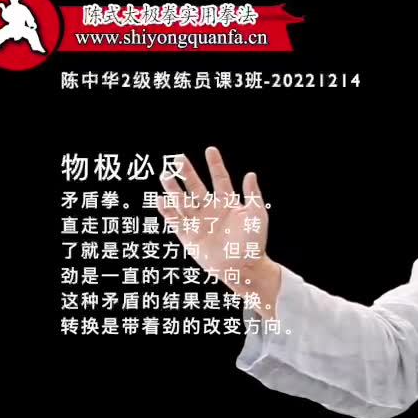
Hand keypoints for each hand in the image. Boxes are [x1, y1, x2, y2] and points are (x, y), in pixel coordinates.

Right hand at [157, 146, 279, 314]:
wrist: (244, 267)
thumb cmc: (254, 242)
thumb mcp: (257, 216)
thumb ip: (252, 195)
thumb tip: (250, 174)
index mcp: (228, 203)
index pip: (219, 179)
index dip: (215, 164)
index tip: (210, 150)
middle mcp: (211, 209)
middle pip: (196, 186)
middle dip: (187, 173)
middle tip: (178, 159)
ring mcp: (198, 221)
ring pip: (182, 201)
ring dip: (173, 189)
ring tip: (166, 176)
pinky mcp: (188, 235)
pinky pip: (175, 221)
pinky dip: (167, 211)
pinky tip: (160, 200)